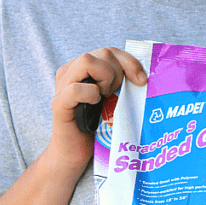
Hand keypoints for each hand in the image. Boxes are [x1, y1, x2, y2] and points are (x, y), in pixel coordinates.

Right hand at [48, 47, 147, 172]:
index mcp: (84, 67)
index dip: (130, 62)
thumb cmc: (97, 126)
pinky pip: (76, 89)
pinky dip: (90, 94)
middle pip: (103, 52)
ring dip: (105, 79)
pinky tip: (94, 104)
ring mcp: (63, 85)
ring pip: (87, 61)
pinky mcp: (59, 103)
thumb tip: (146, 77)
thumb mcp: (113, 99)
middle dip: (119, 72)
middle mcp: (71, 71)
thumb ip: (122, 83)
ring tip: (104, 97)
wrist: (74, 153)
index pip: (111, 51)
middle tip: (116, 93)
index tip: (142, 81)